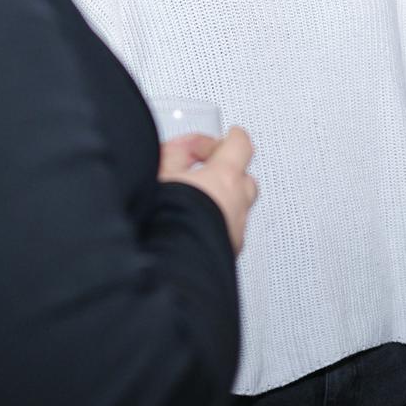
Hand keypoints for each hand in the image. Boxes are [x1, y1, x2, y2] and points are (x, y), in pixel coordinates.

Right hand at [164, 127, 257, 254]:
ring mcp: (235, 233)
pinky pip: (228, 232)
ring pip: (237, 209)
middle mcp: (237, 206)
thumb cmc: (164, 220)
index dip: (234, 138)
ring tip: (198, 201)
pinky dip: (218, 225)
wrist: (167, 270)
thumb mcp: (160, 171)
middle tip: (208, 170)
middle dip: (230, 172)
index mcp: (224, 179)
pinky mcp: (227, 255)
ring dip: (223, 202)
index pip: (241, 146)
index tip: (230, 136)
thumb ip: (176, 151)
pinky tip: (196, 227)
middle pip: (245, 180)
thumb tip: (186, 146)